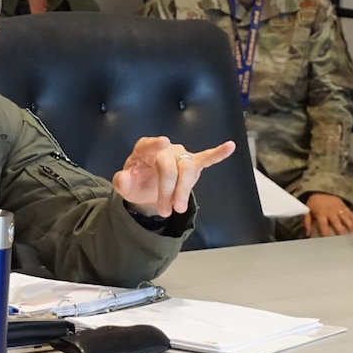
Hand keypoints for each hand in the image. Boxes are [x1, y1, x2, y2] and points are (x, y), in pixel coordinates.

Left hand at [112, 136, 234, 216]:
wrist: (148, 189)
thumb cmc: (138, 182)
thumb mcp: (126, 186)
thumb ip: (123, 181)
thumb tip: (125, 177)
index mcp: (146, 149)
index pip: (151, 145)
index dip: (156, 144)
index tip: (164, 141)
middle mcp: (165, 148)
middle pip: (171, 166)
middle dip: (168, 190)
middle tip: (165, 211)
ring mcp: (181, 155)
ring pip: (188, 168)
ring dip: (184, 190)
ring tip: (179, 208)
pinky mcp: (194, 163)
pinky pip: (207, 157)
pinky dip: (218, 153)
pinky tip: (229, 147)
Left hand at [303, 192, 352, 236]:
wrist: (321, 190)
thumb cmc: (314, 204)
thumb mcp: (308, 212)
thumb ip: (307, 223)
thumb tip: (307, 234)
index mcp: (321, 214)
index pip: (324, 226)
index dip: (326, 235)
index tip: (329, 242)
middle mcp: (331, 211)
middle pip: (337, 224)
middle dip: (341, 232)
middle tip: (345, 241)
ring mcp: (339, 208)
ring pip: (346, 219)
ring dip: (350, 228)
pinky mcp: (344, 206)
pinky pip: (351, 214)